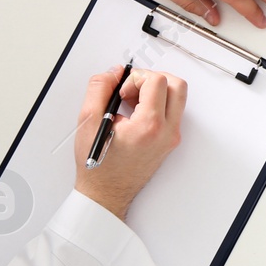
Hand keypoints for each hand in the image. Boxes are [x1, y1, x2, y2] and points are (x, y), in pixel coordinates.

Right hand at [73, 67, 185, 219]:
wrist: (107, 192)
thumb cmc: (99, 165)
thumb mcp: (88, 121)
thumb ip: (99, 88)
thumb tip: (114, 72)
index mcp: (150, 126)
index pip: (158, 81)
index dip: (136, 78)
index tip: (121, 91)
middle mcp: (167, 132)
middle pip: (177, 85)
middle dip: (152, 79)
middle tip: (131, 89)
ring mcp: (172, 137)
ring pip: (177, 97)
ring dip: (155, 90)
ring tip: (131, 102)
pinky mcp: (170, 140)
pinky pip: (172, 111)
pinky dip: (156, 103)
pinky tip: (135, 111)